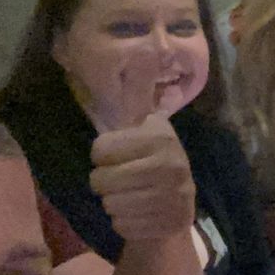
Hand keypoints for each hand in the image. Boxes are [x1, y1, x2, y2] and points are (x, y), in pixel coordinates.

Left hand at [88, 50, 195, 242]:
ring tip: (134, 197)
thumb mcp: (143, 125)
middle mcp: (172, 163)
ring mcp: (173, 196)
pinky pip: (122, 225)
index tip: (122, 155)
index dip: (103, 156)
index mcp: (161, 135)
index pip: (99, 150)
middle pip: (100, 180)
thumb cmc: (149, 161)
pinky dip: (125, 224)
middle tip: (125, 181)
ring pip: (110, 204)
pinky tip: (141, 215)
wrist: (175, 209)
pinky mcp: (169, 224)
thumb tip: (145, 48)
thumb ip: (138, 91)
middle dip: (105, 184)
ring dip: (115, 204)